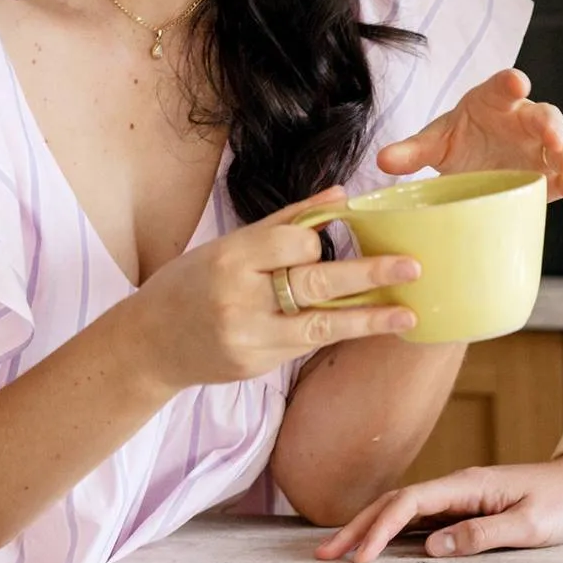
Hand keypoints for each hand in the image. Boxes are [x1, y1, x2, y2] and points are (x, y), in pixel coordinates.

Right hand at [129, 189, 420, 390]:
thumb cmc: (193, 283)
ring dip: (370, 320)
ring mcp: (249, 339)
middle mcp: (240, 300)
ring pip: (320, 326)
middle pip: (315, 285)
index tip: (341, 233)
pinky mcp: (256, 367)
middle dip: (369, 276)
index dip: (320, 240)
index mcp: (231, 259)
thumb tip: (342, 195)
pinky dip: (339, 333)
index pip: (293, 245)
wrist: (151, 344)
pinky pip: (306, 346)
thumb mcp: (230, 244)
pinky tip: (371, 328)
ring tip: (408, 314)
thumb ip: (287, 222)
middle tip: (412, 268)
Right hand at [314, 451, 562, 561]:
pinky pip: (421, 517)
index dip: (380, 528)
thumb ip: (482, 535)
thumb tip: (431, 548)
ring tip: (338, 550)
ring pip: (405, 509)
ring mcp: (461, 495)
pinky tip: (379, 543)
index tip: (358, 558)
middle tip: (324, 555)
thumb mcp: (529, 525)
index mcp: (469, 485)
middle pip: (397, 502)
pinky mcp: (467, 506)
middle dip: (359, 526)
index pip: (411, 503)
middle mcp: (459, 485)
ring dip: (370, 527)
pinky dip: (393, 529)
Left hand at [375, 68, 562, 227]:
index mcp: (497, 100)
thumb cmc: (461, 142)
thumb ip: (412, 149)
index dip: (511, 83)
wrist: (477, 163)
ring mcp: (544, 147)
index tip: (517, 83)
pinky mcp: (553, 174)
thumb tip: (382, 159)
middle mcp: (526, 119)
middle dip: (550, 125)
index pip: (504, 85)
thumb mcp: (436, 142)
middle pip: (544, 115)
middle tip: (552, 137)